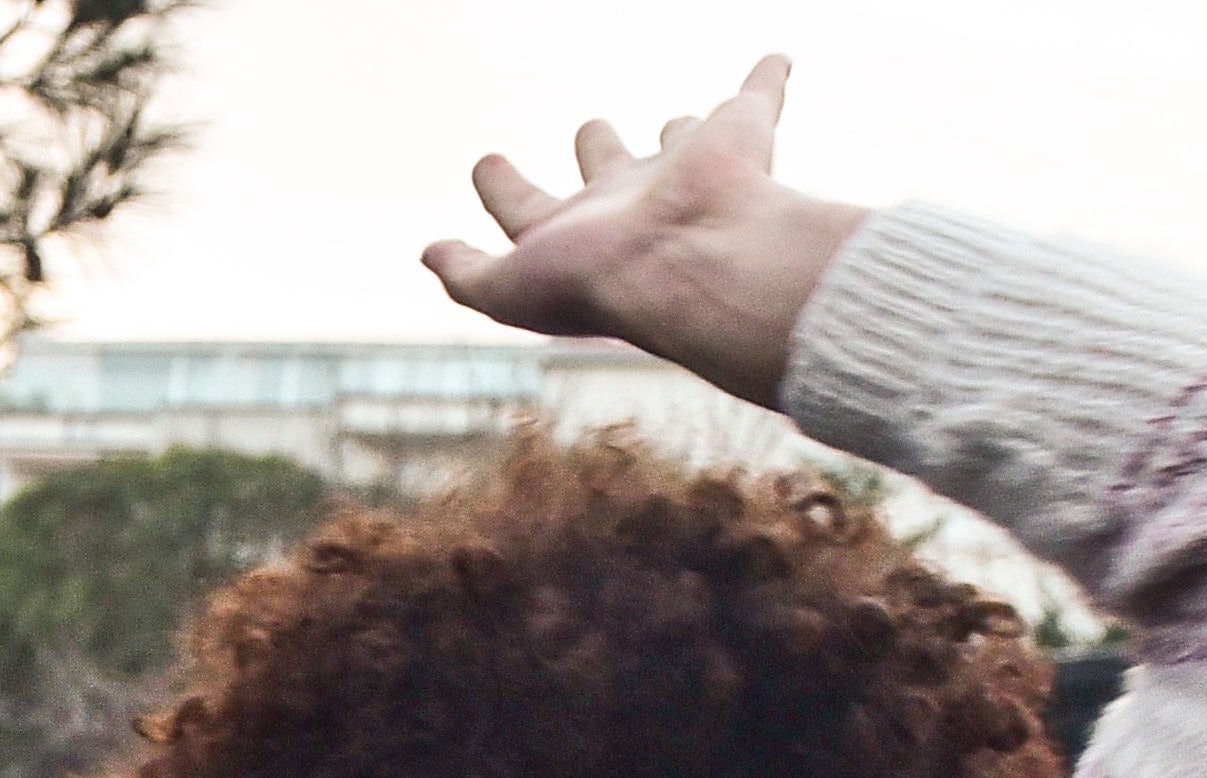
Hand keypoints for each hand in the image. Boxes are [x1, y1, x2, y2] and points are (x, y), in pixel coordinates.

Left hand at [422, 55, 864, 408]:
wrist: (688, 263)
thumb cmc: (598, 281)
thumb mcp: (508, 289)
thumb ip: (467, 274)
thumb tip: (429, 252)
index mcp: (578, 236)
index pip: (532, 211)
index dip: (504, 188)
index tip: (487, 161)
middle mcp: (633, 205)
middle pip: (612, 169)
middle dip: (600, 150)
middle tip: (592, 129)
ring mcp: (687, 173)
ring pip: (682, 139)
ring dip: (682, 129)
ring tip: (682, 119)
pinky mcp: (740, 139)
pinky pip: (759, 98)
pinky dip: (768, 78)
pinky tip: (778, 58)